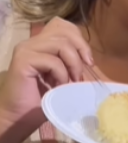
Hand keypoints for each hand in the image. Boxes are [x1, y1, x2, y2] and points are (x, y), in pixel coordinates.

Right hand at [0, 17, 91, 131]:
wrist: (21, 117)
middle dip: (81, 50)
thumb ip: (73, 62)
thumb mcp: (65, 75)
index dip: (79, 38)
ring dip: (72, 65)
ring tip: (70, 82)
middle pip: (64, 31)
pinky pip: (52, 60)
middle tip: (81, 73)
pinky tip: (58, 86)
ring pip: (61, 44)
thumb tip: (93, 60)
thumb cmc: (43, 99)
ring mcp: (26, 49)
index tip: (88, 61)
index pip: (62, 25)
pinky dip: (61, 74)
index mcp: (42, 43)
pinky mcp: (23, 60)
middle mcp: (32, 42)